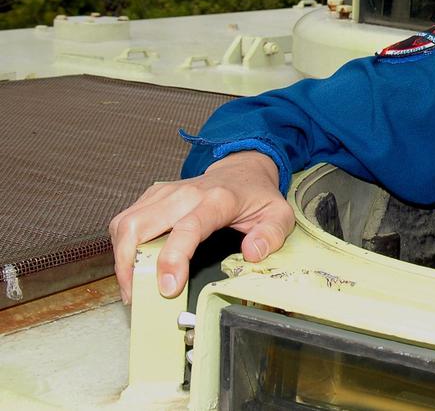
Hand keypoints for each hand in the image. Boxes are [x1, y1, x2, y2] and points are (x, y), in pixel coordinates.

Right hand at [109, 151, 293, 304]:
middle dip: (131, 266)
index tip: (167, 288)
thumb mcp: (279, 214)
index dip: (173, 259)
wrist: (243, 169)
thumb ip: (272, 234)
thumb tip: (252, 253)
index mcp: (217, 199)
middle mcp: (185, 193)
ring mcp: (164, 193)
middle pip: (140, 226)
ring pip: (125, 224)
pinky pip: (125, 221)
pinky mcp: (152, 196)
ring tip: (132, 287)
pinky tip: (133, 267)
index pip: (187, 228)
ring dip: (121, 259)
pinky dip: (122, 247)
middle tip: (138, 297)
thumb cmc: (257, 195)